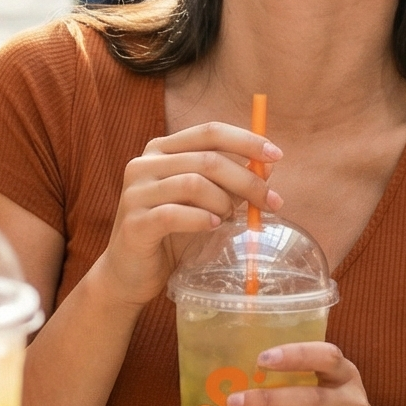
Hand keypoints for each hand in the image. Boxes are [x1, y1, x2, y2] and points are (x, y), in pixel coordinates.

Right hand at [89, 122, 281, 308]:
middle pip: (207, 159)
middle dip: (247, 179)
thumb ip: (228, 182)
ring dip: (223, 202)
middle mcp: (144, 164)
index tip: (276, 155)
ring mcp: (135, 192)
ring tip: (230, 220)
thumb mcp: (203, 202)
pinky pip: (173, 214)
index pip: (209, 132)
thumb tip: (268, 166)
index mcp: (161, 150)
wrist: (129, 274)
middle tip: (271, 202)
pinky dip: (201, 219)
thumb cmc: (170, 235)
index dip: (245, 140)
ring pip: (193, 183)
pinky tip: (213, 226)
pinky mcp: (134, 223)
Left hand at [223, 341, 392, 405]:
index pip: (326, 358)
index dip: (295, 356)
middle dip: (270, 402)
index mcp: (345, 376)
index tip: (261, 359)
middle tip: (233, 402)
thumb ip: (297, 375)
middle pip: (312, 401)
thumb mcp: (329, 383)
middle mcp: (352, 405)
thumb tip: (233, 373)